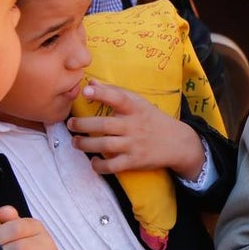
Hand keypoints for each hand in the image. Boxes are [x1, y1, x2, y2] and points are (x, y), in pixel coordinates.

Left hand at [66, 81, 205, 178]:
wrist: (177, 143)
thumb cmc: (152, 119)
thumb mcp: (139, 102)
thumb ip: (115, 93)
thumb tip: (90, 83)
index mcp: (135, 108)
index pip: (118, 98)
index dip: (101, 94)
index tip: (86, 90)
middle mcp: (134, 126)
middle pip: (105, 125)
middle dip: (83, 124)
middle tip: (70, 124)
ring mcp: (134, 145)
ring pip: (105, 145)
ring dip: (86, 144)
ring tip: (76, 142)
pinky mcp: (135, 161)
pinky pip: (113, 166)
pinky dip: (100, 166)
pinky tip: (94, 161)